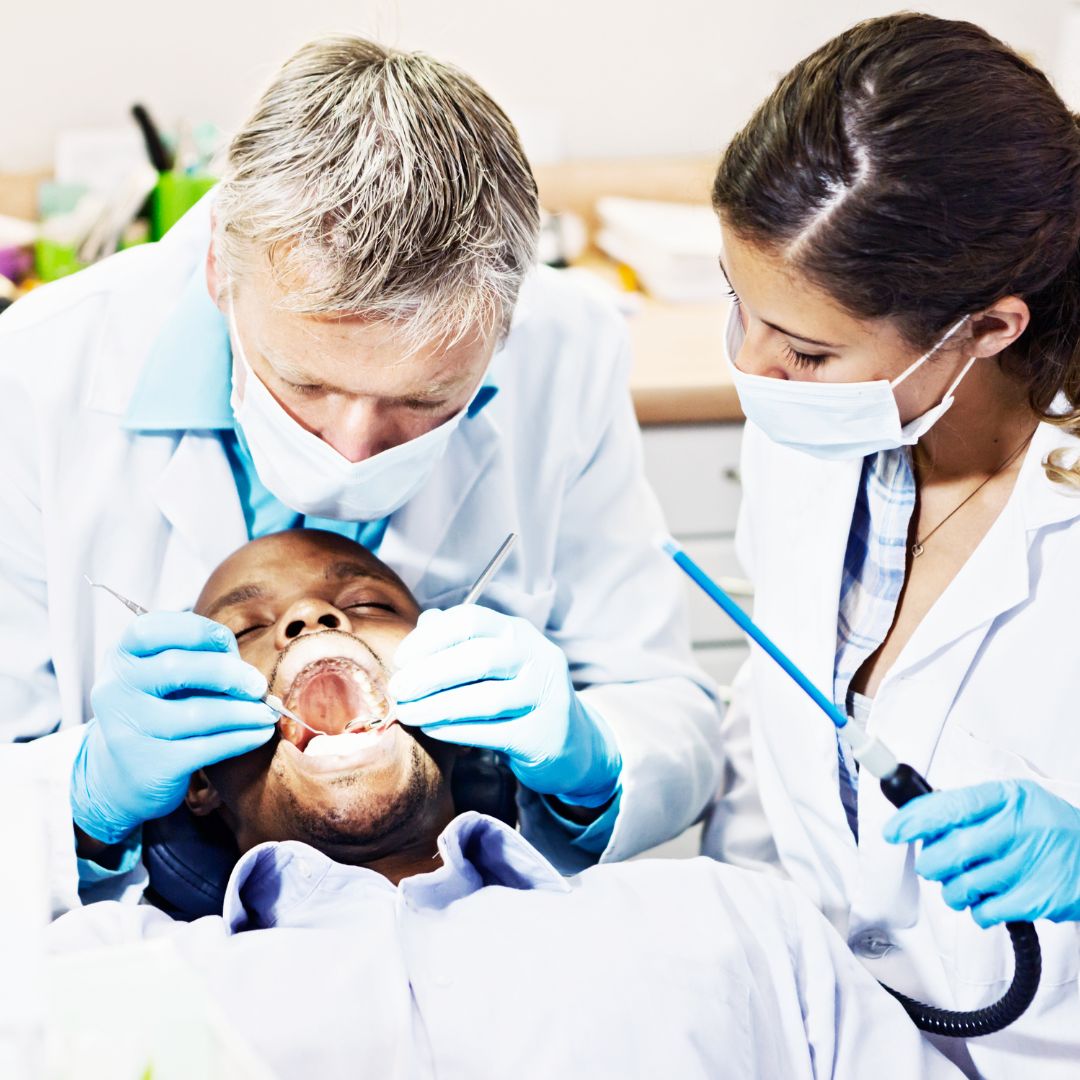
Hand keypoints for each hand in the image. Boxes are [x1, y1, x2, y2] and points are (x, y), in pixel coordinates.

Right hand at [71, 612, 275, 845]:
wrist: (127, 775)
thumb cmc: (161, 710)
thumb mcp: (167, 679)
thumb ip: (200, 661)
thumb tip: (249, 672)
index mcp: (121, 657)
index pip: (150, 629)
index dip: (196, 630)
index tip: (227, 642)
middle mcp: (114, 689)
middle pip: (177, 667)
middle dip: (229, 673)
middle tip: (258, 686)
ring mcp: (126, 730)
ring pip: (196, 712)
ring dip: (244, 711)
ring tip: (268, 713)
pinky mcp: (148, 765)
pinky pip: (206, 747)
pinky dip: (242, 739)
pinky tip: (260, 734)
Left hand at [389, 606, 621, 805]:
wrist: (571, 740)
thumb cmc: (518, 694)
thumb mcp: (497, 660)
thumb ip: (462, 640)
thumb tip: (425, 622)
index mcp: (519, 631)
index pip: (471, 621)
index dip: (431, 638)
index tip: (402, 658)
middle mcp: (537, 657)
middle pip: (478, 658)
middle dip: (430, 674)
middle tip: (398, 690)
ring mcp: (544, 696)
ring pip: (486, 699)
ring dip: (438, 706)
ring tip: (408, 713)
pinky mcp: (541, 734)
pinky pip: (493, 732)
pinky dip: (456, 731)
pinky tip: (432, 729)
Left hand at [884, 779, 1079, 926]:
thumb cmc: (1050, 830)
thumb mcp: (1016, 803)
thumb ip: (974, 810)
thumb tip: (921, 820)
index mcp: (1010, 798)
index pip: (952, 806)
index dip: (916, 819)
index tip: (894, 830)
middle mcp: (1021, 827)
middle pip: (951, 850)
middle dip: (932, 863)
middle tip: (934, 865)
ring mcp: (1031, 864)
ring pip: (962, 884)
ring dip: (952, 890)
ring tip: (964, 885)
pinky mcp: (1038, 899)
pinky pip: (985, 910)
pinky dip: (978, 910)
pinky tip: (988, 900)